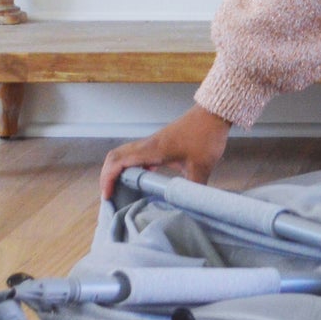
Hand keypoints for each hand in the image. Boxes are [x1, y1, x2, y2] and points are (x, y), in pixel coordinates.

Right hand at [99, 105, 230, 200]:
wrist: (213, 114)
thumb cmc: (206, 136)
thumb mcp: (202, 167)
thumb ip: (194, 188)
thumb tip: (191, 205)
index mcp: (151, 150)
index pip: (118, 162)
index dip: (108, 179)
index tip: (107, 196)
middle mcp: (147, 145)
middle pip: (115, 157)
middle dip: (107, 175)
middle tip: (110, 194)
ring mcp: (153, 142)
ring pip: (125, 154)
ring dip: (118, 169)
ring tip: (121, 188)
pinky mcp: (160, 142)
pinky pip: (138, 153)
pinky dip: (133, 165)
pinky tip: (143, 178)